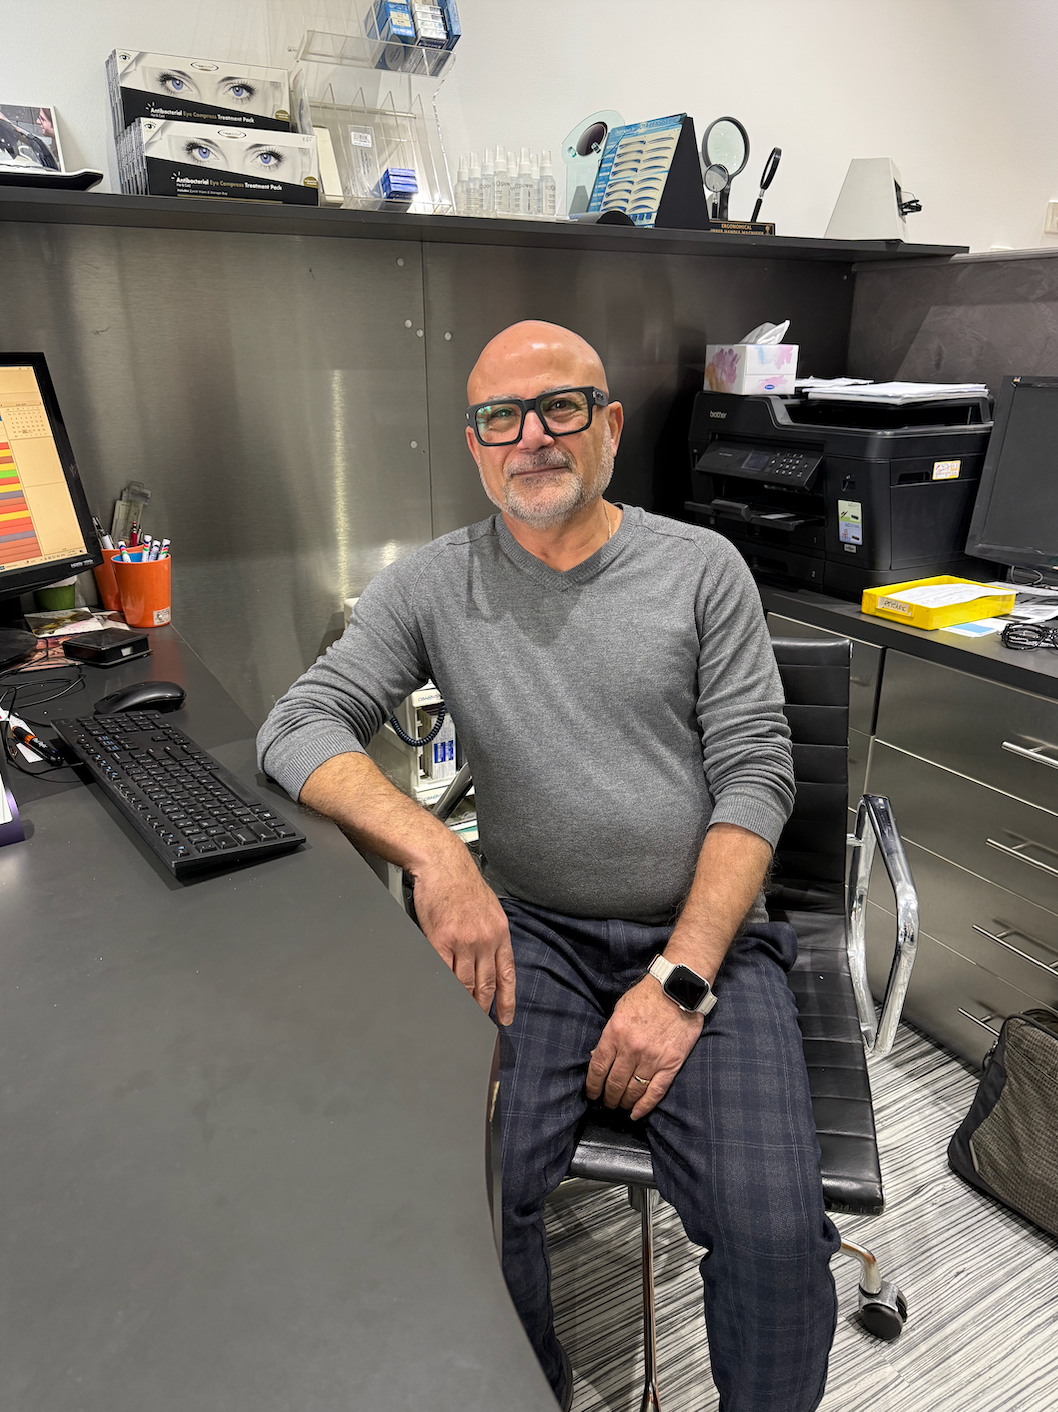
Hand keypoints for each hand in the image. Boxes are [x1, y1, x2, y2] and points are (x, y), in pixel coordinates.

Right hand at [412, 847, 515, 1024]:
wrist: (444, 865)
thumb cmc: (464, 885)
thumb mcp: (491, 910)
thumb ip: (492, 936)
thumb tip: (490, 961)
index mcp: (500, 933)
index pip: (507, 974)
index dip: (507, 1000)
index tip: (505, 1018)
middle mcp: (485, 939)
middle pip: (485, 984)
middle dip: (483, 1007)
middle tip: (480, 1023)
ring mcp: (463, 941)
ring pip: (465, 983)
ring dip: (464, 1002)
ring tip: (462, 1014)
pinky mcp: (440, 939)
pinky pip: (443, 971)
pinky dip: (444, 987)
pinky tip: (445, 996)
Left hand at [586, 976, 703, 1118]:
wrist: (677, 989)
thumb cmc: (646, 996)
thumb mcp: (619, 1011)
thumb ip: (610, 1035)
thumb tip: (599, 1058)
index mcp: (615, 1034)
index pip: (598, 1068)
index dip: (592, 1085)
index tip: (591, 1094)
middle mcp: (631, 1049)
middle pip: (614, 1083)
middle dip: (608, 1097)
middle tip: (607, 1102)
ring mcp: (652, 1059)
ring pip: (633, 1090)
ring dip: (624, 1102)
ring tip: (621, 1105)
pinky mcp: (671, 1064)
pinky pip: (655, 1092)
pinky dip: (644, 1106)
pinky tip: (636, 1113)